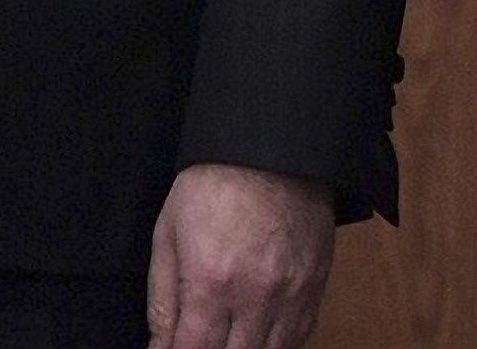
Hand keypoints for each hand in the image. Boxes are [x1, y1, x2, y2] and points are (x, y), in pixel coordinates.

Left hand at [148, 163, 335, 348]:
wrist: (274, 147)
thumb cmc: (213, 185)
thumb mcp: (168, 235)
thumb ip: (162, 299)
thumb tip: (160, 348)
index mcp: (211, 282)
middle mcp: (256, 296)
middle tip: (202, 338)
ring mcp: (292, 294)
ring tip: (229, 337)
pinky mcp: (316, 285)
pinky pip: (300, 336)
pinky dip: (278, 345)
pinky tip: (261, 337)